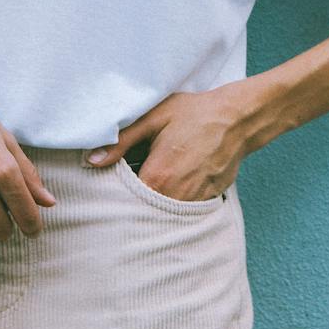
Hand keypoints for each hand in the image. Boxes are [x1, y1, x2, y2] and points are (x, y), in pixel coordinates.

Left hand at [84, 79, 270, 201]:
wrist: (238, 118)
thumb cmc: (195, 114)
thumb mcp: (154, 119)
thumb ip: (121, 141)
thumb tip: (91, 161)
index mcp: (158, 177)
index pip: (124, 201)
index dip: (114, 195)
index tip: (111, 185)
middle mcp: (176, 196)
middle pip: (143, 211)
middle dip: (133, 202)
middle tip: (132, 182)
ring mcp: (194, 202)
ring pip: (163, 214)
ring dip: (153, 204)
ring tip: (155, 180)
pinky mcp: (208, 202)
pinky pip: (182, 211)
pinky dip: (173, 202)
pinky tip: (174, 183)